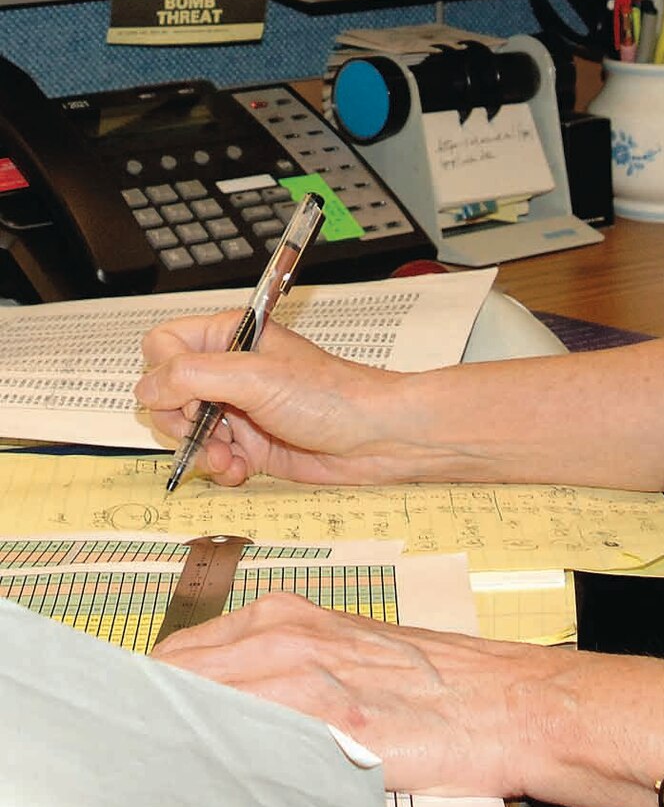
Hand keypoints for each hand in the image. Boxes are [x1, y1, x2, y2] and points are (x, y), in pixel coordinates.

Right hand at [134, 311, 409, 487]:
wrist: (373, 438)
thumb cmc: (330, 396)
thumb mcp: (256, 378)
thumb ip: (195, 377)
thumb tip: (147, 388)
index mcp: (228, 337)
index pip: (162, 346)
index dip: (166, 374)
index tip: (194, 395)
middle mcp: (229, 370)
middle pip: (165, 394)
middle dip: (181, 421)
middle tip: (211, 429)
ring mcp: (237, 409)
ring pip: (184, 431)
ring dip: (199, 451)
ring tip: (228, 457)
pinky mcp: (248, 443)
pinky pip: (209, 458)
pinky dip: (219, 468)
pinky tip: (241, 470)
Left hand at [150, 593, 545, 796]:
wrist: (503, 700)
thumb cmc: (431, 688)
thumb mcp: (342, 657)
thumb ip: (275, 673)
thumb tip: (207, 711)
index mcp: (283, 617)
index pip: (175, 656)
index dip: (147, 699)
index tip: (132, 733)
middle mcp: (284, 635)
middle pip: (173, 679)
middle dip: (148, 720)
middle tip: (140, 760)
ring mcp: (303, 674)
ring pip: (200, 709)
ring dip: (175, 744)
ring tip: (166, 779)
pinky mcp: (327, 719)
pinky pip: (246, 741)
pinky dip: (219, 763)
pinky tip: (216, 786)